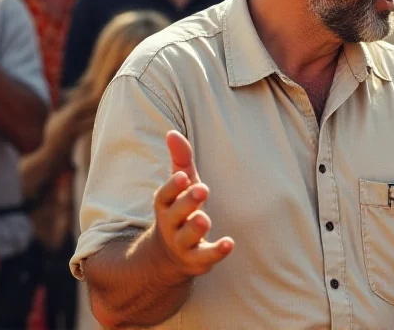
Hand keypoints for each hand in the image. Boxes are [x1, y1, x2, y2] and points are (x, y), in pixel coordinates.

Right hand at [150, 131, 233, 283]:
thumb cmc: (179, 209)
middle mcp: (170, 225)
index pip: (164, 196)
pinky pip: (205, 257)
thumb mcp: (181, 184)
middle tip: (202, 189)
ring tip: (205, 218)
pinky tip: (229, 243)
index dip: (172, 187)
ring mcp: (182, 244)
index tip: (183, 176)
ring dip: (195, 228)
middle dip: (187, 202)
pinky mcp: (197, 260)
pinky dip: (216, 251)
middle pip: (175, 215)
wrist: (168, 255)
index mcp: (165, 205)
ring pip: (186, 238)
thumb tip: (172, 132)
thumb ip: (180, 159)